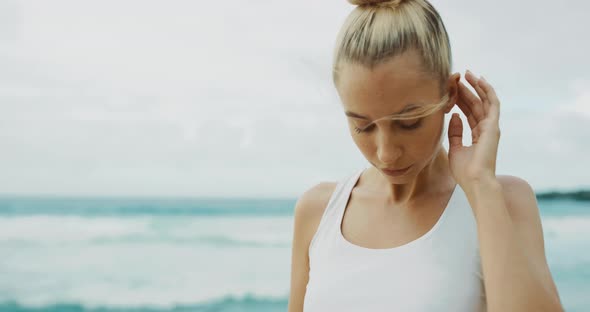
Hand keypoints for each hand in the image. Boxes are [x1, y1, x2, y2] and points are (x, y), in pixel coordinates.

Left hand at [448, 70, 500, 187]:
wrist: (475, 181)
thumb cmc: (465, 171)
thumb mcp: (455, 148)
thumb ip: (455, 132)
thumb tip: (454, 115)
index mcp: (478, 136)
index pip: (469, 113)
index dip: (461, 100)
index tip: (452, 89)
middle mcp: (486, 129)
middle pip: (475, 105)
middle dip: (467, 90)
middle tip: (458, 77)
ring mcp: (491, 127)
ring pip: (483, 101)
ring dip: (476, 87)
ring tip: (468, 74)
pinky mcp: (493, 126)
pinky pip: (492, 103)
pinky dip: (487, 91)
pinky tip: (480, 80)